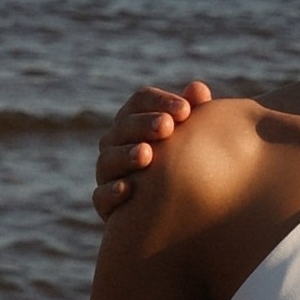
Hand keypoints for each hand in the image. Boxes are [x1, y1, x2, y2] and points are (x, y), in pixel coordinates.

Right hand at [95, 81, 211, 217]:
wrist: (178, 210)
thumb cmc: (187, 164)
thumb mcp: (193, 137)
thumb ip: (195, 113)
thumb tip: (198, 89)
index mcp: (136, 121)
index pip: (140, 102)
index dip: (159, 101)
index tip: (186, 111)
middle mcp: (117, 144)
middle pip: (122, 127)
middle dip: (144, 125)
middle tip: (167, 127)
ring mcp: (109, 174)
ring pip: (108, 160)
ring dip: (126, 155)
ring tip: (147, 154)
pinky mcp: (106, 205)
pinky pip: (101, 197)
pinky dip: (111, 192)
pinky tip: (128, 188)